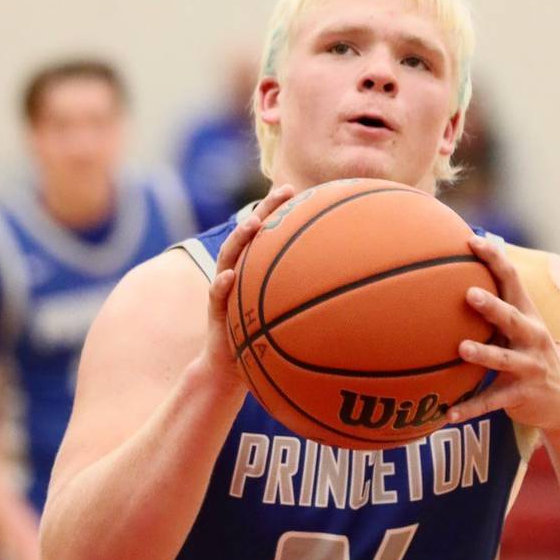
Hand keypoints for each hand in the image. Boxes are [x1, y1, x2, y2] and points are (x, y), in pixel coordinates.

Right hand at [201, 184, 294, 386]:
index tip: (298, 191)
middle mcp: (238, 273)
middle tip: (282, 192)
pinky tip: (229, 278)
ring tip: (253, 224)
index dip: (279, 211)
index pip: (267, 235)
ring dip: (240, 239)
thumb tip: (345, 296)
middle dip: (264, 210)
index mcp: (254, 271)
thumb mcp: (287, 319)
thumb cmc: (263, 342)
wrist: (231, 369)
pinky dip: (221, 285)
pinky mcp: (215, 312)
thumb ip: (304, 303)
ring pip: (229, 258)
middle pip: (249, 234)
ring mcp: (224, 290)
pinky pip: (216, 296)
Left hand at [447, 235, 559, 431]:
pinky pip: (491, 403)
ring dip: (483, 354)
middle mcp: (532, 338)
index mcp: (527, 315)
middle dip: (493, 306)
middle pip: (512, 318)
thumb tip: (462, 272)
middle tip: (470, 294)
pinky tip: (446, 415)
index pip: (512, 280)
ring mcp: (528, 367)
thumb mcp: (523, 327)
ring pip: (503, 359)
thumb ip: (498, 304)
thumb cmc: (532, 355)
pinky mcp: (521, 396)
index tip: (471, 242)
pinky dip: (469, 408)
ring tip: (462, 348)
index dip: (494, 259)